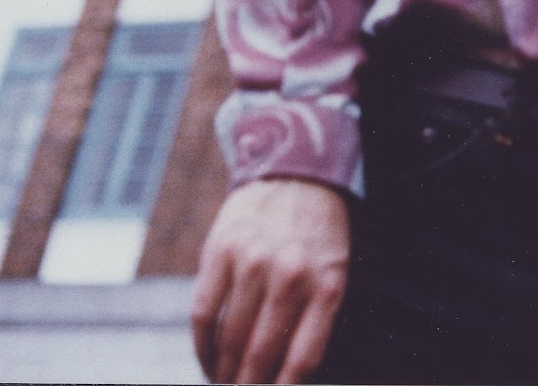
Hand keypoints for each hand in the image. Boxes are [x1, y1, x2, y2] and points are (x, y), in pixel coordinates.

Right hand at [190, 178, 350, 383]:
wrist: (296, 172)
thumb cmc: (320, 234)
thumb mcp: (336, 271)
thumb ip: (317, 317)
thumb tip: (289, 376)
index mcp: (328, 285)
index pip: (304, 358)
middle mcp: (291, 276)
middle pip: (261, 354)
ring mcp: (252, 262)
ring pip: (228, 339)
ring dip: (223, 373)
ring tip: (225, 384)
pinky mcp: (220, 251)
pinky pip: (202, 313)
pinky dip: (201, 346)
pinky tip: (207, 360)